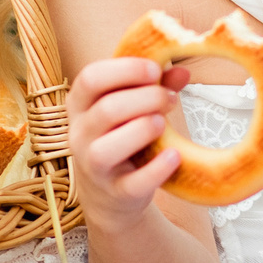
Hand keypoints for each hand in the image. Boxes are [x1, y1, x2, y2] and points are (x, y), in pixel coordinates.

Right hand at [66, 56, 193, 231]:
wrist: (109, 192)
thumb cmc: (121, 135)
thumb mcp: (131, 107)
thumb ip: (155, 86)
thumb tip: (183, 72)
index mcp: (79, 104)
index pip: (91, 78)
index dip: (125, 70)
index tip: (155, 70)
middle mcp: (79, 134)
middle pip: (107, 110)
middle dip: (146, 99)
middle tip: (170, 99)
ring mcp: (94, 166)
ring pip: (107, 148)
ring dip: (143, 130)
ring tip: (164, 124)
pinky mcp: (116, 192)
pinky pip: (134, 182)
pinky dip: (157, 168)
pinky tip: (175, 155)